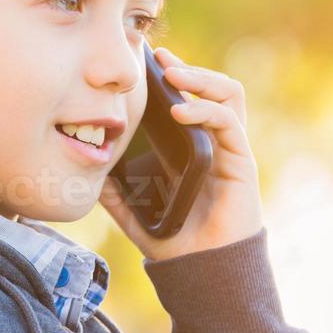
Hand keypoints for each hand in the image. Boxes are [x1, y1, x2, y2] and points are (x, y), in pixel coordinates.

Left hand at [99, 46, 263, 261]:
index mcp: (195, 151)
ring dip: (202, 79)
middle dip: (189, 68)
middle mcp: (217, 146)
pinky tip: (181, 109)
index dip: (177, 75)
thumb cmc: (177, 245)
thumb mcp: (136, 213)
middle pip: (214, 89)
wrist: (203, 273)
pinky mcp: (242, 164)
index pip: (193, 99)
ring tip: (174, 75)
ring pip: (229, 96)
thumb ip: (117, 194)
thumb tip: (90, 174)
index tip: (151, 60)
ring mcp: (231, 152)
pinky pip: (229, 123)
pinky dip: (206, 109)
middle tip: (161, 59)